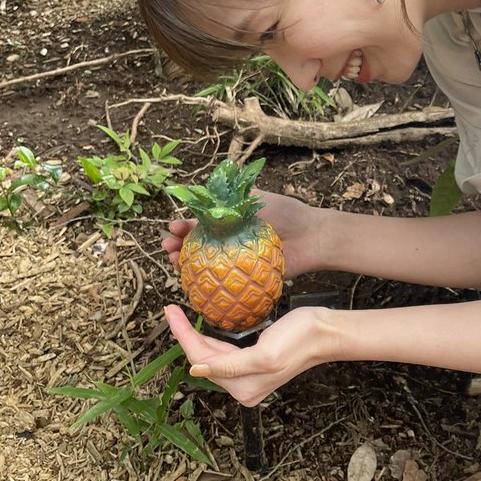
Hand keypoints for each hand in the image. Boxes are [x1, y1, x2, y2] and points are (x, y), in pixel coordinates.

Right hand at [163, 188, 326, 276]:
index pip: (200, 223)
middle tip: (168, 246)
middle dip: (178, 245)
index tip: (174, 226)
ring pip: (205, 265)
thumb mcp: (254, 199)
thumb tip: (200, 196)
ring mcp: (236, 262)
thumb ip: (230, 199)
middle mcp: (230, 241)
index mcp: (230, 221)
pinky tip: (192, 282)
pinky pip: (222, 284)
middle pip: (197, 245)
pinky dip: (205, 284)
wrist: (311, 237)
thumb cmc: (286, 213)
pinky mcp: (246, 279)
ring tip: (174, 260)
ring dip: (185, 264)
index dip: (184, 225)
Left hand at [164, 303, 334, 405]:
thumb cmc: (299, 339)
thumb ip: (229, 365)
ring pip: (212, 356)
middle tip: (171, 310)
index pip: (202, 361)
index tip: (170, 312)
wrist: (323, 332)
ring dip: (195, 337)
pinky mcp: (253, 365)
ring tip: (179, 316)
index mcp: (243, 387)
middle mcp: (242, 388)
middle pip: (204, 359)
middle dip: (186, 335)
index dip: (184, 336)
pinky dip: (211, 340)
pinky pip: (224, 354)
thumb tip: (197, 371)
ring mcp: (248, 378)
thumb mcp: (264, 353)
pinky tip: (201, 330)